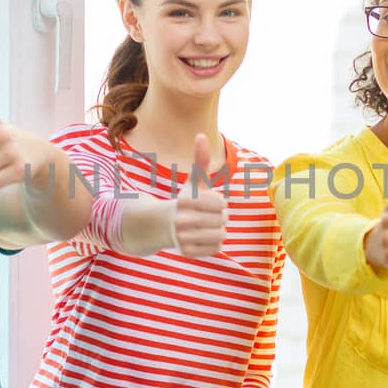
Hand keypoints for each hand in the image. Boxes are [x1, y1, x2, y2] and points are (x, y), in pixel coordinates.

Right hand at [172, 133, 225, 256]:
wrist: (164, 226)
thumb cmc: (185, 201)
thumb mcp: (193, 182)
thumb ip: (200, 160)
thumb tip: (201, 135)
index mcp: (185, 200)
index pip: (220, 202)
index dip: (219, 202)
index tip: (209, 203)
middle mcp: (181, 219)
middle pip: (223, 219)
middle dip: (220, 216)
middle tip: (208, 216)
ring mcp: (183, 237)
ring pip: (221, 234)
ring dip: (219, 230)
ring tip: (207, 226)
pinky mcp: (187, 252)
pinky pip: (217, 248)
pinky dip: (215, 243)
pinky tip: (203, 237)